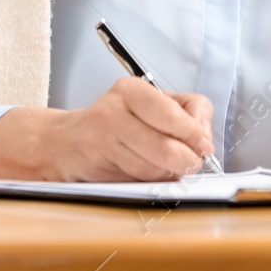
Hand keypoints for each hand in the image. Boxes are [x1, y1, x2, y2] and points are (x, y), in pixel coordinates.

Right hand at [47, 76, 215, 181]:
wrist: (66, 141)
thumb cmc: (113, 121)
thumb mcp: (150, 103)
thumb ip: (184, 111)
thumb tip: (204, 135)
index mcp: (131, 90)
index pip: (173, 114)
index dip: (195, 134)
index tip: (204, 144)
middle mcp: (114, 111)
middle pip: (167, 147)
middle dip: (187, 160)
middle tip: (193, 162)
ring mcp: (104, 140)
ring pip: (154, 168)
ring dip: (170, 173)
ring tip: (170, 166)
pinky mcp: (99, 165)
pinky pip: (139, 180)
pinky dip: (152, 180)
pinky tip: (149, 171)